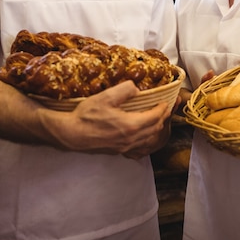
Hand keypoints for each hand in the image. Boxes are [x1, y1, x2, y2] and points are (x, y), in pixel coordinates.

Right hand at [39, 80, 170, 155]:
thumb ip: (125, 89)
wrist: (72, 134)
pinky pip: (140, 148)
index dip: (163, 108)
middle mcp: (131, 139)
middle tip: (166, 107)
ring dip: (156, 128)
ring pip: (149, 139)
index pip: (156, 117)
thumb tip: (137, 88)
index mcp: (131, 125)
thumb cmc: (87, 115)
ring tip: (158, 118)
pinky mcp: (119, 151)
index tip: (166, 101)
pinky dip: (147, 140)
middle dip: (163, 117)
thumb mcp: (106, 96)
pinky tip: (145, 135)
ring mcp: (125, 147)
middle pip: (155, 129)